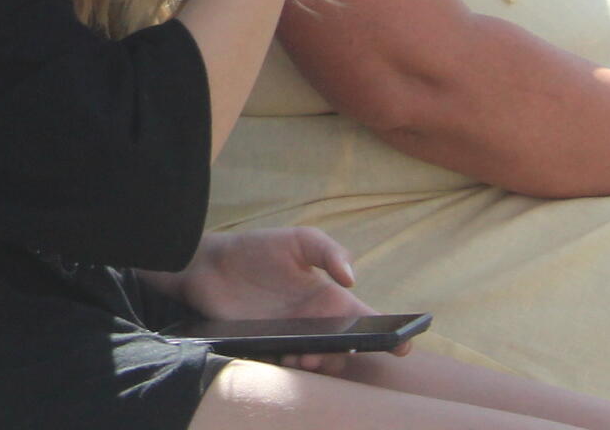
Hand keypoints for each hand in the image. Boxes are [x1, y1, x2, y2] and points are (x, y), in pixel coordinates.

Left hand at [177, 228, 383, 375]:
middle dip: (344, 356)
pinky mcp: (271, 350)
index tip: (401, 347)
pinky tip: (286, 358)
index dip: (390, 335)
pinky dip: (294, 369)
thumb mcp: (297, 239)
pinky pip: (289, 369)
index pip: (368, 320)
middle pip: (347, 351)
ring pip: (321, 364)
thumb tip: (351, 279)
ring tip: (303, 356)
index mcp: (331, 299)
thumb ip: (328, 250)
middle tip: (329, 350)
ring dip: (320, 365)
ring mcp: (295, 339)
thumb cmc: (256, 249)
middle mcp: (317, 323)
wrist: (208, 265)